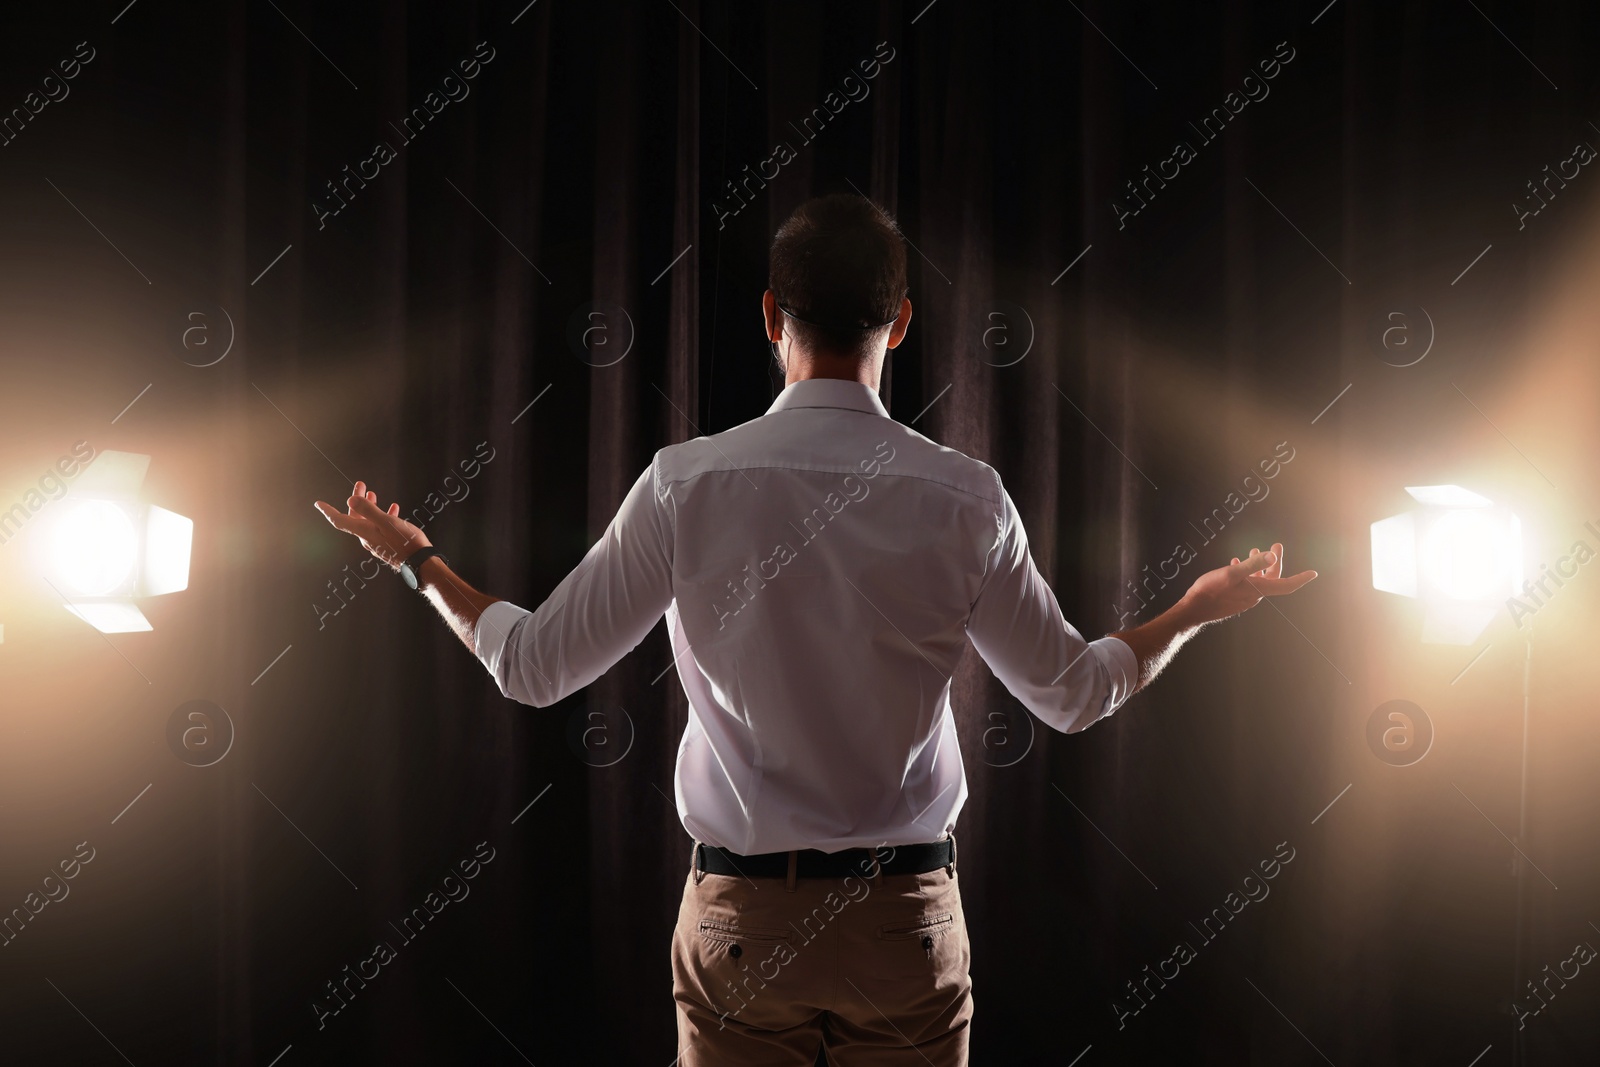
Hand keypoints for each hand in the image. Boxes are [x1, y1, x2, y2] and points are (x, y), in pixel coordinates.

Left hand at [313, 480, 429, 570]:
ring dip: (369, 506)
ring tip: (374, 494)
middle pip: (355, 517)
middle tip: (361, 485)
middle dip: (356, 500)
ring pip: (368, 521)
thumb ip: (368, 510)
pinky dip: (383, 516)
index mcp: (364, 532)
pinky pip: (380, 527)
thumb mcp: (387, 522)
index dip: (328, 511)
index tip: (318, 504)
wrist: (421, 562)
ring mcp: (377, 542)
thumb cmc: (406, 542)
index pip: (339, 520)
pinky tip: (393, 510)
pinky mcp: (387, 544)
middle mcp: (367, 538)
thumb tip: (350, 500)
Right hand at [1177, 542, 1316, 625]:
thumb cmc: (1211, 590)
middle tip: (1276, 545)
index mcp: (1258, 590)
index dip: (1300, 578)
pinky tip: (1235, 564)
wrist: (1194, 609)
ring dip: (1260, 565)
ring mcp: (1244, 598)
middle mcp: (1254, 596)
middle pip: (1272, 578)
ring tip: (1254, 550)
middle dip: (1276, 561)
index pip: (1286, 585)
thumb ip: (1252, 564)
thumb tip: (1272, 555)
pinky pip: (1247, 584)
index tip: (1313, 574)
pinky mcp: (1235, 599)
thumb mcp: (1232, 573)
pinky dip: (1247, 573)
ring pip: (1259, 580)